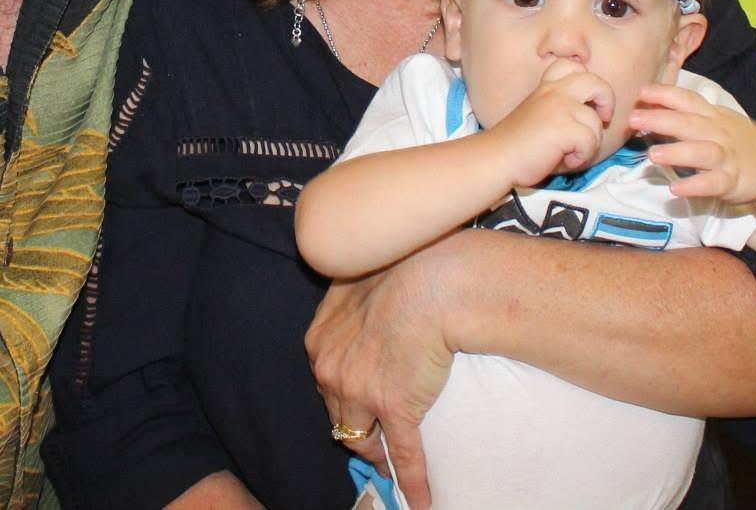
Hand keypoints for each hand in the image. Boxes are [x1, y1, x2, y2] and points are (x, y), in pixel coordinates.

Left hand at [306, 244, 455, 509]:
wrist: (435, 280)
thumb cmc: (402, 269)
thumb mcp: (356, 282)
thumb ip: (347, 305)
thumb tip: (354, 308)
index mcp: (320, 341)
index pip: (326, 383)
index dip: (343, 395)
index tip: (358, 402)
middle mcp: (331, 371)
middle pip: (339, 414)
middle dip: (356, 425)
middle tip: (373, 434)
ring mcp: (360, 394)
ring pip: (361, 437)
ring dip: (375, 450)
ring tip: (388, 463)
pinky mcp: (395, 410)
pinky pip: (403, 455)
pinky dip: (412, 481)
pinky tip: (420, 501)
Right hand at [487, 61, 614, 186]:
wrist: (496, 159)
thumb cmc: (518, 145)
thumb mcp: (539, 115)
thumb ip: (562, 109)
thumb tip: (594, 117)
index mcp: (546, 88)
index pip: (572, 66)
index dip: (587, 80)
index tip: (586, 100)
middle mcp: (554, 92)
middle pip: (595, 82)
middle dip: (606, 101)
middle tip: (602, 118)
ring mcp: (560, 107)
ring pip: (596, 122)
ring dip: (588, 143)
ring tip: (568, 151)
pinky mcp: (564, 127)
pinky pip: (590, 142)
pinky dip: (581, 157)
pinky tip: (564, 159)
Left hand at [630, 81, 755, 203]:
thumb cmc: (733, 140)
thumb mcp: (714, 121)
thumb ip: (684, 115)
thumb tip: (647, 108)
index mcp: (710, 116)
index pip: (687, 100)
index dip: (665, 94)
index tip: (641, 91)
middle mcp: (717, 133)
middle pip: (688, 124)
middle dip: (660, 120)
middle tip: (633, 119)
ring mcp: (726, 157)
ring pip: (700, 152)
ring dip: (676, 152)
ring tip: (652, 155)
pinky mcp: (731, 182)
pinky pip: (712, 184)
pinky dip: (694, 186)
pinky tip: (675, 189)